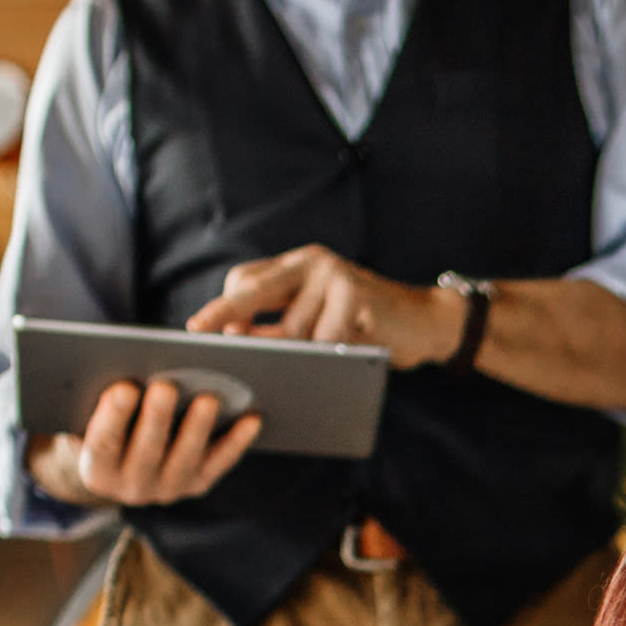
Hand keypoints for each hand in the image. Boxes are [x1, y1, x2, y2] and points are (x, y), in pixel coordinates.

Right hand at [30, 376, 262, 509]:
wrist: (124, 463)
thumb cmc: (108, 423)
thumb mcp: (92, 416)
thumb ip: (103, 402)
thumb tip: (120, 366)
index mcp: (97, 470)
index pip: (103, 443)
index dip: (114, 415)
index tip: (124, 386)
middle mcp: (132, 487)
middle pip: (146, 451)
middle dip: (157, 417)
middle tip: (166, 386)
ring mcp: (168, 489)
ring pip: (186, 458)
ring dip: (198, 428)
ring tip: (209, 398)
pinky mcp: (198, 484)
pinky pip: (220, 463)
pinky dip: (238, 441)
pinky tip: (252, 418)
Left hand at [183, 244, 446, 368]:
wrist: (427, 322)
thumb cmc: (367, 327)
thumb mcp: (318, 321)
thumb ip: (281, 325)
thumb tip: (235, 344)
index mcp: (298, 266)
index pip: (247, 280)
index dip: (224, 307)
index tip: (198, 328)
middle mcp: (312, 263)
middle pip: (255, 289)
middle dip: (226, 313)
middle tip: (200, 334)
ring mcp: (334, 274)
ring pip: (293, 329)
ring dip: (299, 355)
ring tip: (316, 362)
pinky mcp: (355, 293)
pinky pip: (326, 338)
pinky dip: (328, 355)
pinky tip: (340, 358)